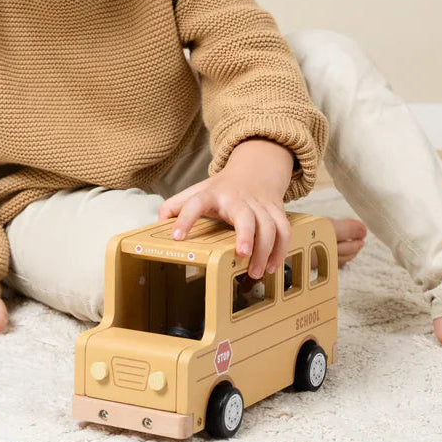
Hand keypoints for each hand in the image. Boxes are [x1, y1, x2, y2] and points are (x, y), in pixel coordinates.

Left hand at [158, 138, 294, 280]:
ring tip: (256, 272)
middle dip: (246, 234)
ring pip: (270, 224)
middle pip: (245, 215)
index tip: (177, 237)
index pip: (196, 203)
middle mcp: (237, 198)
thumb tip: (157, 225)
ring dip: (266, 249)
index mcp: (212, 194)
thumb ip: (175, 206)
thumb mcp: (197, 190)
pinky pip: (284, 229)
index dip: (186, 218)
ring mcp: (259, 204)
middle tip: (243, 254)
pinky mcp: (276, 210)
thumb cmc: (222, 188)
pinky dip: (282, 249)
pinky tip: (272, 267)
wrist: (255, 169)